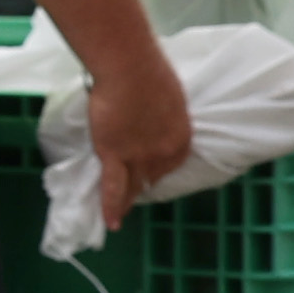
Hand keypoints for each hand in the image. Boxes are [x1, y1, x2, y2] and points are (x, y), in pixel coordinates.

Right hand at [82, 54, 196, 233]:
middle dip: (143, 181)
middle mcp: (165, 155)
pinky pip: (113, 187)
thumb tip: (150, 119)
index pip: (171, 164)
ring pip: (133, 187)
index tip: (149, 170)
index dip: (158, 168)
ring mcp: (139, 158)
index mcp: (182, 139)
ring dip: (127, 203)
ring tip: (120, 217)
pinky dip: (111, 207)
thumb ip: (162, 117)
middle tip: (131, 187)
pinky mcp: (114, 156)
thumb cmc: (150, 73)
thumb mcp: (168, 98)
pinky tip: (111, 223)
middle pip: (152, 176)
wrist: (130, 70)